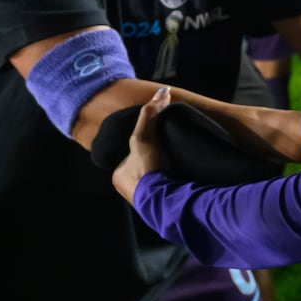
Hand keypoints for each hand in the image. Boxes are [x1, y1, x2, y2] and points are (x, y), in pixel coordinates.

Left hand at [112, 87, 170, 202]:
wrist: (164, 200)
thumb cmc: (148, 169)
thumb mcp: (144, 137)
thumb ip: (150, 115)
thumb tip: (162, 91)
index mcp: (118, 177)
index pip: (131, 157)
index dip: (145, 148)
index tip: (158, 145)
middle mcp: (127, 191)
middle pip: (142, 170)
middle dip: (153, 165)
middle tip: (169, 158)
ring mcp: (143, 202)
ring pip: (154, 183)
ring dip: (165, 177)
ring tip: (178, 169)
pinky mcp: (160, 209)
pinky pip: (165, 194)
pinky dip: (172, 188)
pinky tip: (181, 182)